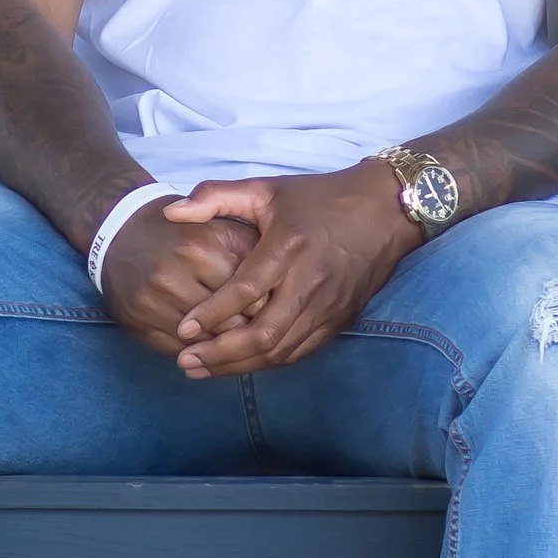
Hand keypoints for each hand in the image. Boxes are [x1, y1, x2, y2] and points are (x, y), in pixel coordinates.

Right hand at [98, 190, 263, 354]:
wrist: (119, 231)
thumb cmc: (182, 230)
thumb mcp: (220, 223)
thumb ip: (251, 248)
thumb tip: (282, 283)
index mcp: (202, 244)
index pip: (251, 291)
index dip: (269, 303)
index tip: (276, 306)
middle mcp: (174, 272)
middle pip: (229, 322)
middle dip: (250, 330)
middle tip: (261, 330)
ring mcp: (152, 299)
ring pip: (204, 341)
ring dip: (224, 346)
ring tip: (236, 341)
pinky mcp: (137, 320)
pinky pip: (177, 349)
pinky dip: (197, 353)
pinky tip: (208, 346)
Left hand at [168, 166, 419, 378]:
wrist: (385, 210)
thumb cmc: (319, 198)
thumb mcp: (267, 188)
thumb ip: (216, 195)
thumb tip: (171, 212)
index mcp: (289, 246)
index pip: (245, 290)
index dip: (212, 314)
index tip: (182, 329)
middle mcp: (310, 281)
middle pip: (263, 333)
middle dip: (220, 354)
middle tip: (185, 360)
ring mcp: (328, 305)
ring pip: (281, 350)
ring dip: (240, 365)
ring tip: (203, 369)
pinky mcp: (340, 319)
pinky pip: (300, 352)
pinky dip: (268, 363)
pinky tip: (242, 365)